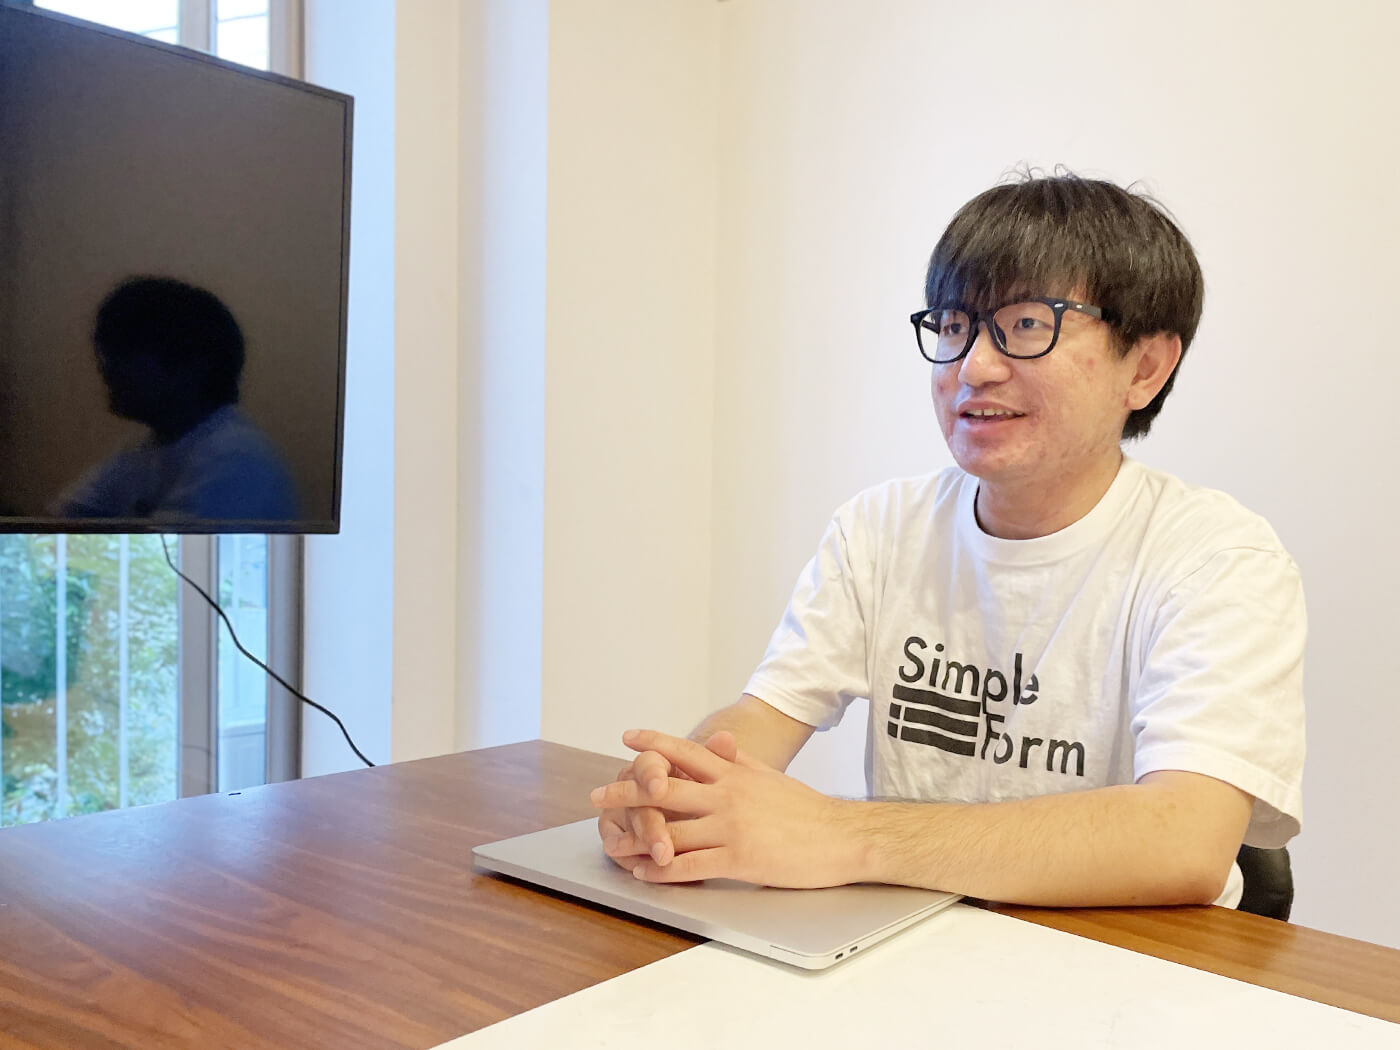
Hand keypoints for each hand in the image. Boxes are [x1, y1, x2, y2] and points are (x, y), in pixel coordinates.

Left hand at [590, 729, 860, 887]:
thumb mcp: (770, 776)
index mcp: (735, 773)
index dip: (654, 743)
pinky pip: (690, 865)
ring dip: (636, 837)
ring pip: (671, 831)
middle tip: (598, 794)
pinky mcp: (738, 860)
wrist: (840, 837)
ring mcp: (730, 828)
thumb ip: (741, 762)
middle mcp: (727, 796)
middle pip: (666, 790)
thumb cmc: (807, 809)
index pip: (686, 752)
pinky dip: (662, 870)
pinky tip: (644, 872)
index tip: (628, 737)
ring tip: (612, 840)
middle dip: (627, 791)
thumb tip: (722, 746)